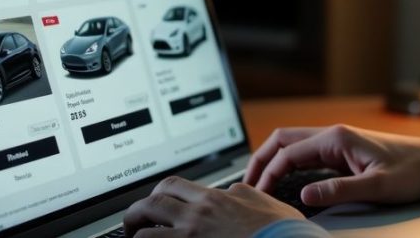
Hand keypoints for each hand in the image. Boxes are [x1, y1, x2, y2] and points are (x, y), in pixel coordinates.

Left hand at [123, 175, 302, 236]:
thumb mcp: (266, 203)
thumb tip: (234, 191)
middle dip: (139, 210)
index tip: (158, 206)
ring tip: (134, 237)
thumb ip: (245, 194)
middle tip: (136, 222)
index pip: (176, 187)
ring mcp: (192, 233)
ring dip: (135, 231)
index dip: (162, 196)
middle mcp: (199, 211)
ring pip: (145, 227)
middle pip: (154, 200)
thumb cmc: (284, 232)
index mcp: (217, 197)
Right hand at [245, 125, 419, 207]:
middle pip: (283, 140)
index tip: (257, 194)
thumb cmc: (411, 171)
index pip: (288, 152)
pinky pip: (305, 154)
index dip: (268, 173)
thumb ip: (340, 190)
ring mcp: (337, 141)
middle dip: (261, 160)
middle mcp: (333, 135)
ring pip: (292, 144)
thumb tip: (305, 195)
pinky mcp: (342, 151)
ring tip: (259, 184)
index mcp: (336, 138)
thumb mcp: (377, 186)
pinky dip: (287, 164)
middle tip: (247, 186)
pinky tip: (283, 182)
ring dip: (273, 161)